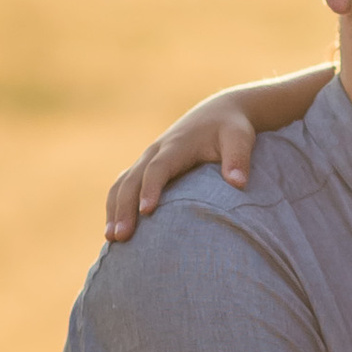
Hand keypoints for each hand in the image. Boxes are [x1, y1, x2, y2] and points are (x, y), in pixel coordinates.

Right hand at [104, 102, 258, 240]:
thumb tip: (238, 183)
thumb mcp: (240, 138)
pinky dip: (116, 205)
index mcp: (177, 145)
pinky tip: (115, 230)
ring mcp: (148, 158)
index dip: (151, 187)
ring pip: (122, 183)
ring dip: (114, 209)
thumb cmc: (231, 129)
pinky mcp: (146, 166)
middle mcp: (156, 151)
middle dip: (124, 207)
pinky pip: (124, 185)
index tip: (146, 211)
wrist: (218, 113)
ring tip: (111, 239)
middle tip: (120, 236)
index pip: (159, 167)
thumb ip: (239, 158)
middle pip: (133, 178)